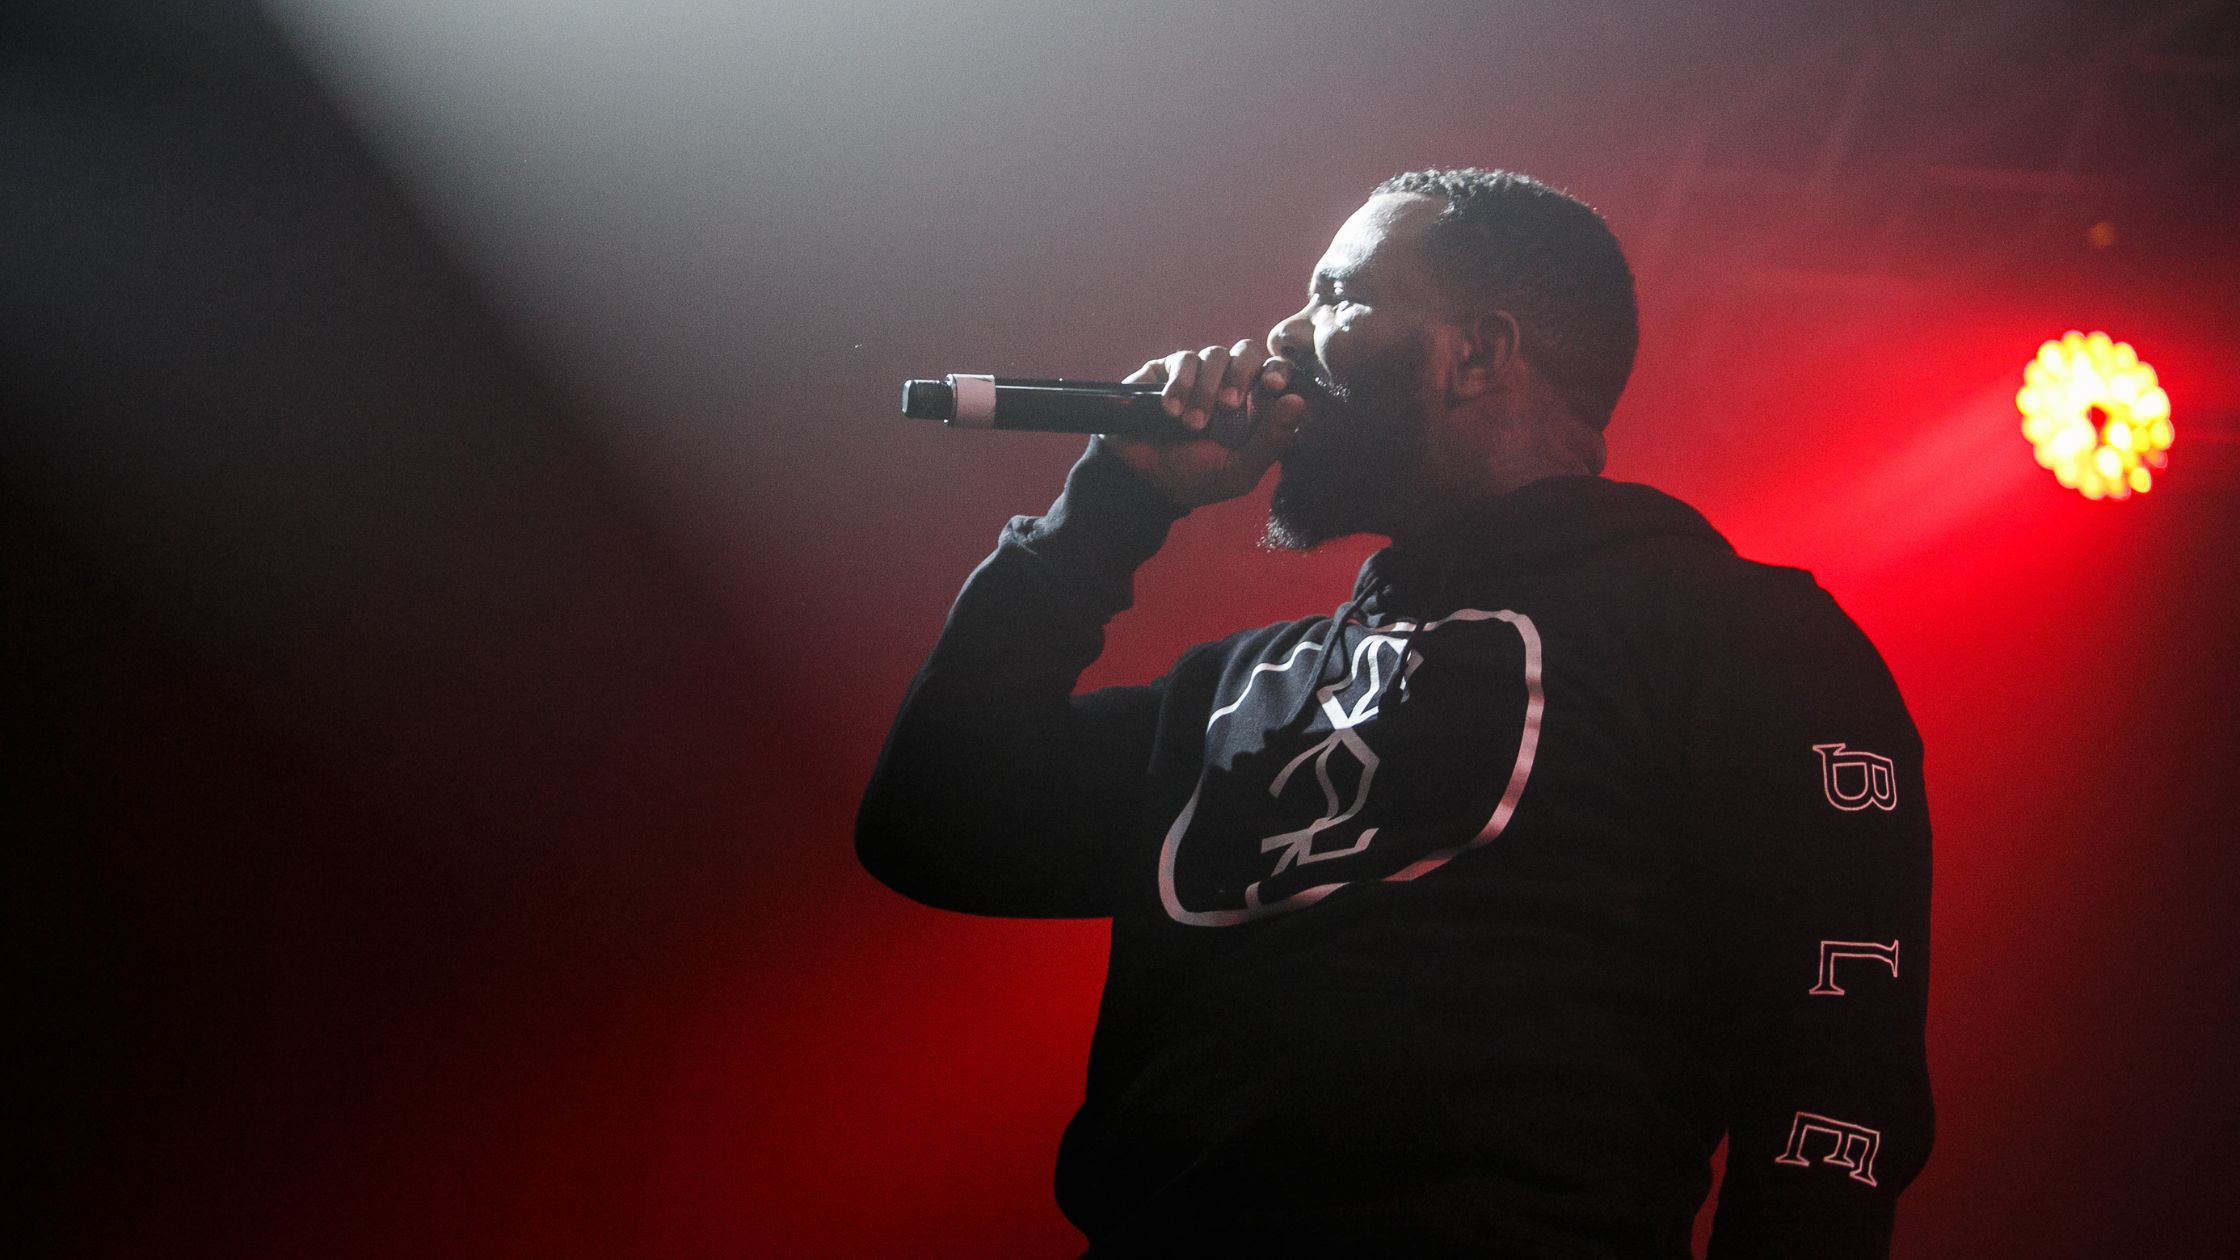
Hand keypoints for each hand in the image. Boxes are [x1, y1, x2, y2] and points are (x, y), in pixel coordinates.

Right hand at [1100, 341, 1306, 510]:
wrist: (1144, 480)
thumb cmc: (1196, 478)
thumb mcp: (1238, 471)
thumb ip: (1271, 441)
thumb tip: (1298, 402)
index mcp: (1256, 404)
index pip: (1277, 373)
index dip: (1279, 371)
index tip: (1273, 386)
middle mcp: (1230, 381)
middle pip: (1248, 352)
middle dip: (1241, 375)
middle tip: (1228, 405)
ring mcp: (1199, 372)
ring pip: (1215, 354)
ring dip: (1206, 389)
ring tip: (1192, 425)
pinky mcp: (1168, 369)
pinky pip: (1183, 359)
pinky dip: (1180, 385)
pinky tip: (1171, 411)